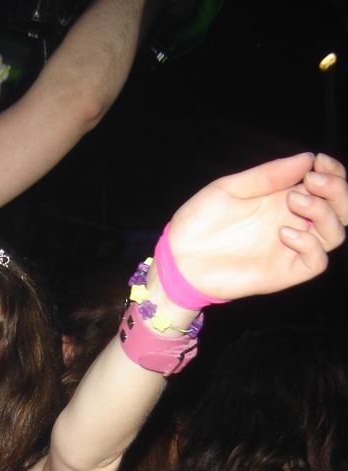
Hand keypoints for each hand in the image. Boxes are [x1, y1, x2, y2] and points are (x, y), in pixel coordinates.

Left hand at [167, 153, 346, 300]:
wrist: (178, 259)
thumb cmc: (199, 222)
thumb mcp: (230, 189)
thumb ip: (268, 176)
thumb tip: (307, 158)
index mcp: (283, 199)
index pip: (327, 186)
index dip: (334, 172)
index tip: (319, 162)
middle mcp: (293, 222)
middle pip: (341, 209)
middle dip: (339, 190)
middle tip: (314, 180)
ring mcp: (290, 249)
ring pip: (335, 234)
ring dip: (325, 212)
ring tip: (295, 201)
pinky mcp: (283, 273)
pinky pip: (316, 262)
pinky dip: (311, 244)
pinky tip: (286, 232)